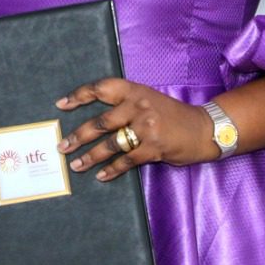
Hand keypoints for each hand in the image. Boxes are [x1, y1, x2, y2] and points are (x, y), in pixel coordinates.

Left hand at [55, 77, 216, 181]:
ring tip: (76, 165)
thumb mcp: (148, 99)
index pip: (100, 89)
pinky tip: (101, 176)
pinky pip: (126, 161)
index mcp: (134, 90)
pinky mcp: (154, 148)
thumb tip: (95, 121)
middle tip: (63, 146)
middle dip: (78, 136)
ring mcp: (146, 127)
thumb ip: (124, 104)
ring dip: (90, 157)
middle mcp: (138, 106)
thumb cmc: (171, 115)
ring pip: (110, 144)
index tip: (61, 106)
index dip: (79, 96)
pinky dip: (111, 170)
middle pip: (100, 122)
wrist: (203, 129)